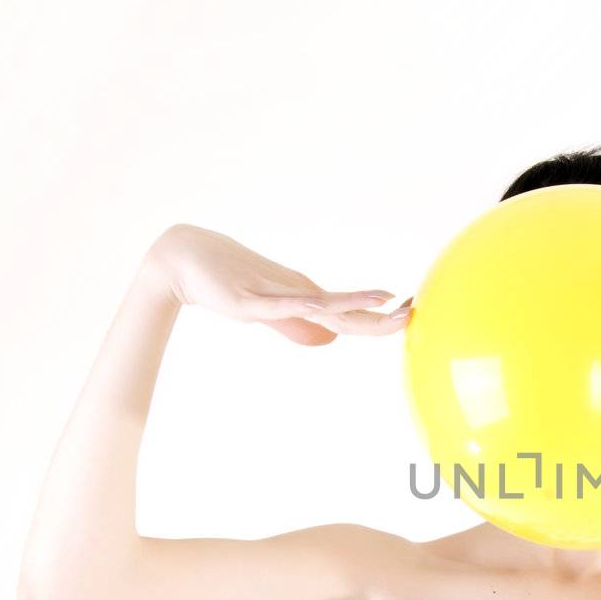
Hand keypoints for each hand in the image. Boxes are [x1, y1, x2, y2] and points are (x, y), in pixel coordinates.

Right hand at [144, 224, 407, 345]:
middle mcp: (298, 293)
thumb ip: (297, 326)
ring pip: (324, 304)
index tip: (411, 312)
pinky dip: (309, 305)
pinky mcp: (252, 301)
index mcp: (305, 298)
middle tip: (416, 312)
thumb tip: (329, 338)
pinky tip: (329, 307)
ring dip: (356, 304)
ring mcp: (276, 295)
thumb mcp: (269, 313)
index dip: (381, 317)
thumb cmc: (226, 283)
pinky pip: (285, 305)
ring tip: (389, 302)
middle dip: (382, 315)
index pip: (352, 313)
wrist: (183, 260)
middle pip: (347, 310)